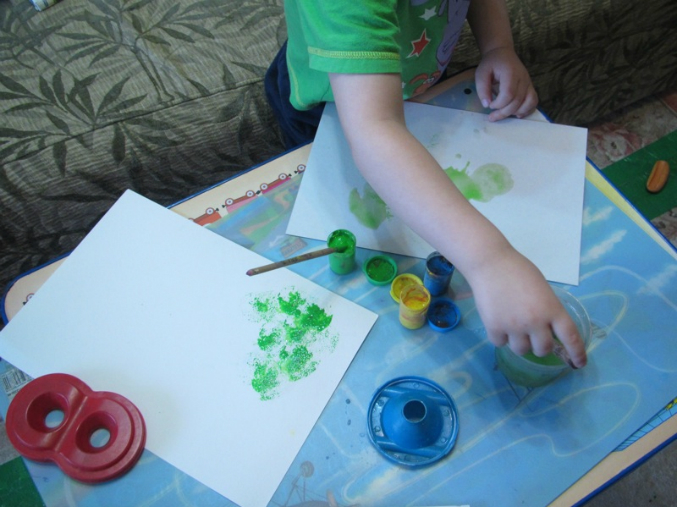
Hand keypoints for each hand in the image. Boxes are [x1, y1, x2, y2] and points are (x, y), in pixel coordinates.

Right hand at [467, 245, 587, 367]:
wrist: (490, 263)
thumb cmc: (518, 271)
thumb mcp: (543, 289)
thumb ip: (547, 309)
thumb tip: (546, 330)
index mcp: (552, 309)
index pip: (570, 337)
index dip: (576, 353)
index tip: (579, 363)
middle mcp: (536, 321)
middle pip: (543, 350)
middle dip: (540, 345)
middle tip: (532, 335)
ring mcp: (514, 326)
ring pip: (521, 350)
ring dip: (520, 342)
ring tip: (512, 326)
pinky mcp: (494, 327)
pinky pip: (500, 343)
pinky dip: (500, 336)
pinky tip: (498, 321)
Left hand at [475, 46, 537, 121]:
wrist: (503, 53)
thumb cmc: (491, 64)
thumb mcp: (481, 73)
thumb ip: (482, 89)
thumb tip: (486, 105)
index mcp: (510, 73)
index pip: (508, 93)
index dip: (499, 104)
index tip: (490, 105)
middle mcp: (522, 78)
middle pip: (517, 101)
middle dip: (504, 113)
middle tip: (492, 117)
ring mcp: (528, 82)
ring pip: (528, 102)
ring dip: (516, 112)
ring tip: (504, 115)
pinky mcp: (530, 86)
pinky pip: (534, 101)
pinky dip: (527, 110)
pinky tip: (516, 114)